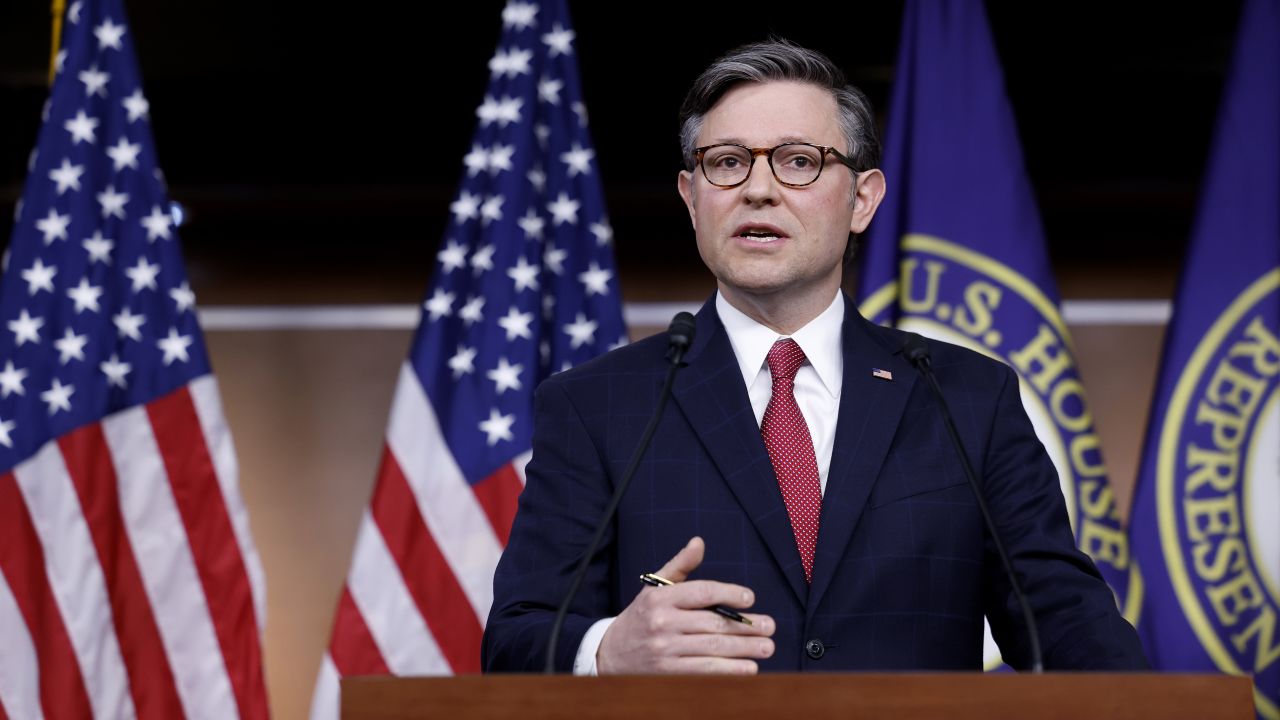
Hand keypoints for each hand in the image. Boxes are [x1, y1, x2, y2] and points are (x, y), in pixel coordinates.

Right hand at [596, 536, 774, 673]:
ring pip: (713, 647)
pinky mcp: (669, 672)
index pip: (701, 592)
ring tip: (766, 646)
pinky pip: (705, 670)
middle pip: (713, 623)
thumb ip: (680, 566)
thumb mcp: (655, 588)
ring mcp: (665, 650)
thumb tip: (699, 542)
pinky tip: (748, 668)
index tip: (750, 598)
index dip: (729, 594)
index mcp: (661, 598)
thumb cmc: (642, 617)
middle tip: (769, 626)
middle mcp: (662, 622)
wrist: (611, 654)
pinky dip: (729, 670)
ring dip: (744, 648)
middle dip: (746, 626)